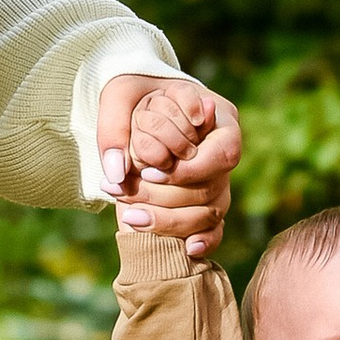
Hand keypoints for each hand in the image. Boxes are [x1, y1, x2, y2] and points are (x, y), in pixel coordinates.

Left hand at [99, 71, 240, 255]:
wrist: (135, 97)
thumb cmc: (132, 89)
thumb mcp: (119, 95)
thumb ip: (115, 129)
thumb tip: (116, 173)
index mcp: (220, 116)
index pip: (222, 155)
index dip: (188, 171)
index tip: (148, 172)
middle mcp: (224, 149)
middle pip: (213, 188)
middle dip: (167, 198)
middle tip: (122, 195)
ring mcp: (219, 176)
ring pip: (212, 211)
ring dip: (172, 220)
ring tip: (130, 218)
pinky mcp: (205, 198)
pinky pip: (216, 226)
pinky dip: (205, 240)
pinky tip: (187, 250)